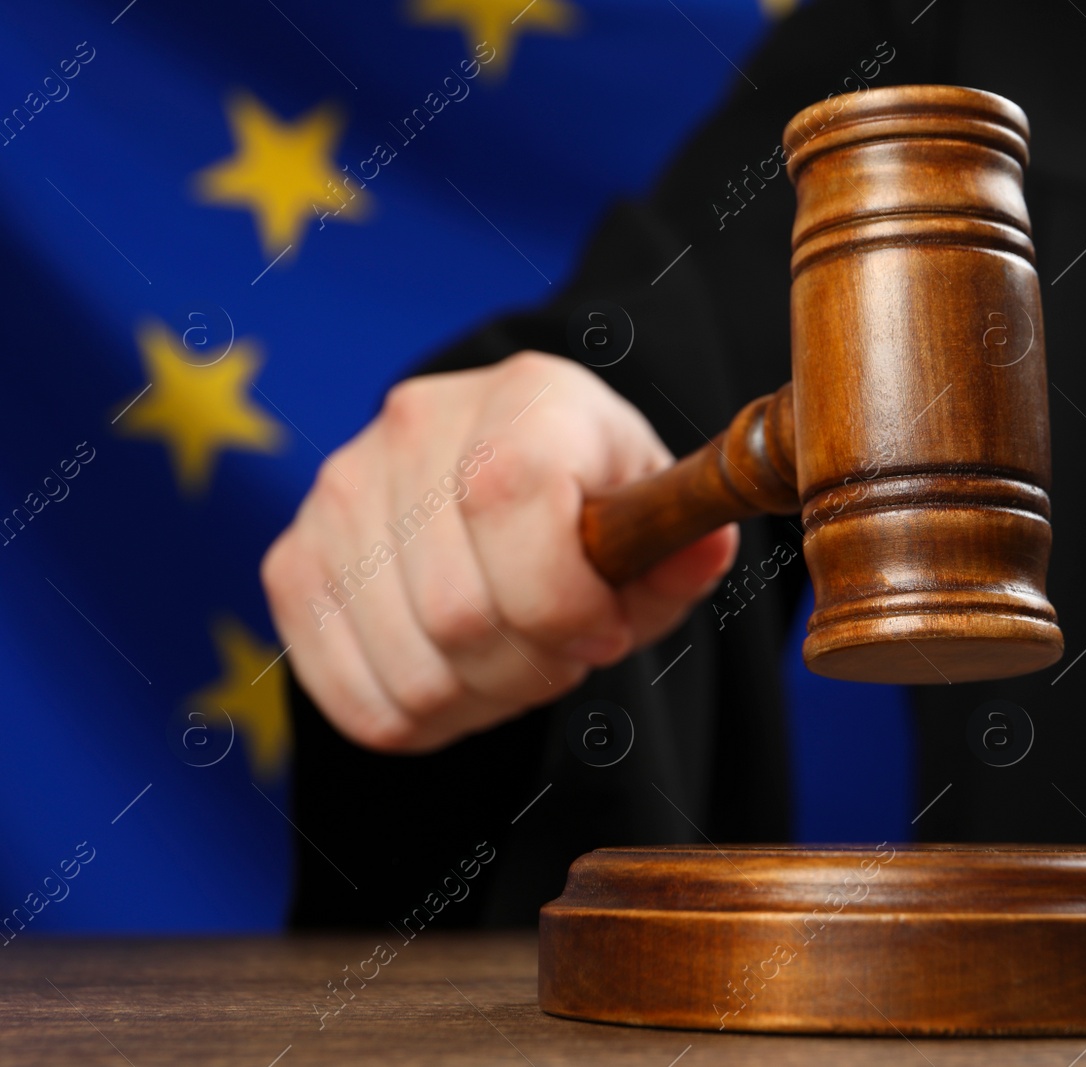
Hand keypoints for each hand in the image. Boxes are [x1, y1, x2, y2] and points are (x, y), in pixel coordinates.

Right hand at [261, 352, 736, 752]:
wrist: (505, 475)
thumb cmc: (595, 506)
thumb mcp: (657, 521)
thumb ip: (684, 550)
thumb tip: (703, 548)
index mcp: (526, 396)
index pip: (509, 501)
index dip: (566, 601)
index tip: (607, 629)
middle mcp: (416, 425)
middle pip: (458, 612)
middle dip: (534, 668)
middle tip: (564, 654)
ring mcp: (339, 490)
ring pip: (409, 670)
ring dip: (482, 699)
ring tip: (514, 659)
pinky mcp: (293, 557)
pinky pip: (351, 696)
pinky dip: (421, 717)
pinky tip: (459, 675)